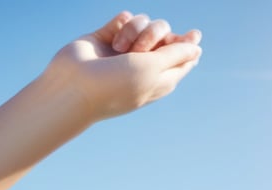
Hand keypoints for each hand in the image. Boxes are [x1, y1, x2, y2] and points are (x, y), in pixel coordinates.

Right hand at [45, 11, 201, 122]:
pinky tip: (112, 37)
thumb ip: (176, 56)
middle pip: (164, 34)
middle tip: (142, 49)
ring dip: (135, 30)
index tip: (193, 35)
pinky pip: (124, 18)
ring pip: (144, 22)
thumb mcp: (152, 71)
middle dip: (156, 35)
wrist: (73, 87)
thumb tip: (197, 48)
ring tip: (120, 47)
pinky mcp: (107, 37)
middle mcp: (142, 64)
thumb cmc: (115, 86)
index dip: (187, 46)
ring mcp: (124, 51)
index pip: (181, 59)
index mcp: (157, 80)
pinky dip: (121, 24)